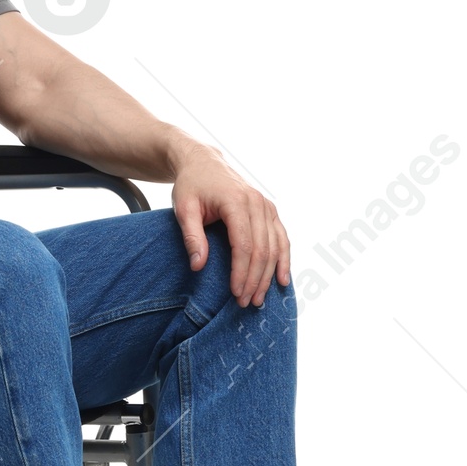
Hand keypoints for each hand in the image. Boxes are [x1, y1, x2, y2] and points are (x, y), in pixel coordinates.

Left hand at [170, 143, 289, 307]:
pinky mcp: (270, 211)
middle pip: (262, 249)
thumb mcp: (183, 208)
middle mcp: (257, 203)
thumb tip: (198, 266)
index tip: (235, 293)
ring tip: (258, 298)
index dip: (241, 271)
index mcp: (236, 202)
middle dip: (255, 279)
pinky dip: (283, 260)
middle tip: (245, 302)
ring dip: (268, 275)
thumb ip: (191, 236)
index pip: (243, 244)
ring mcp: (267, 206)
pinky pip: (281, 238)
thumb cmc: (191, 186)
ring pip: (275, 246)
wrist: (204, 163)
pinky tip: (282, 280)